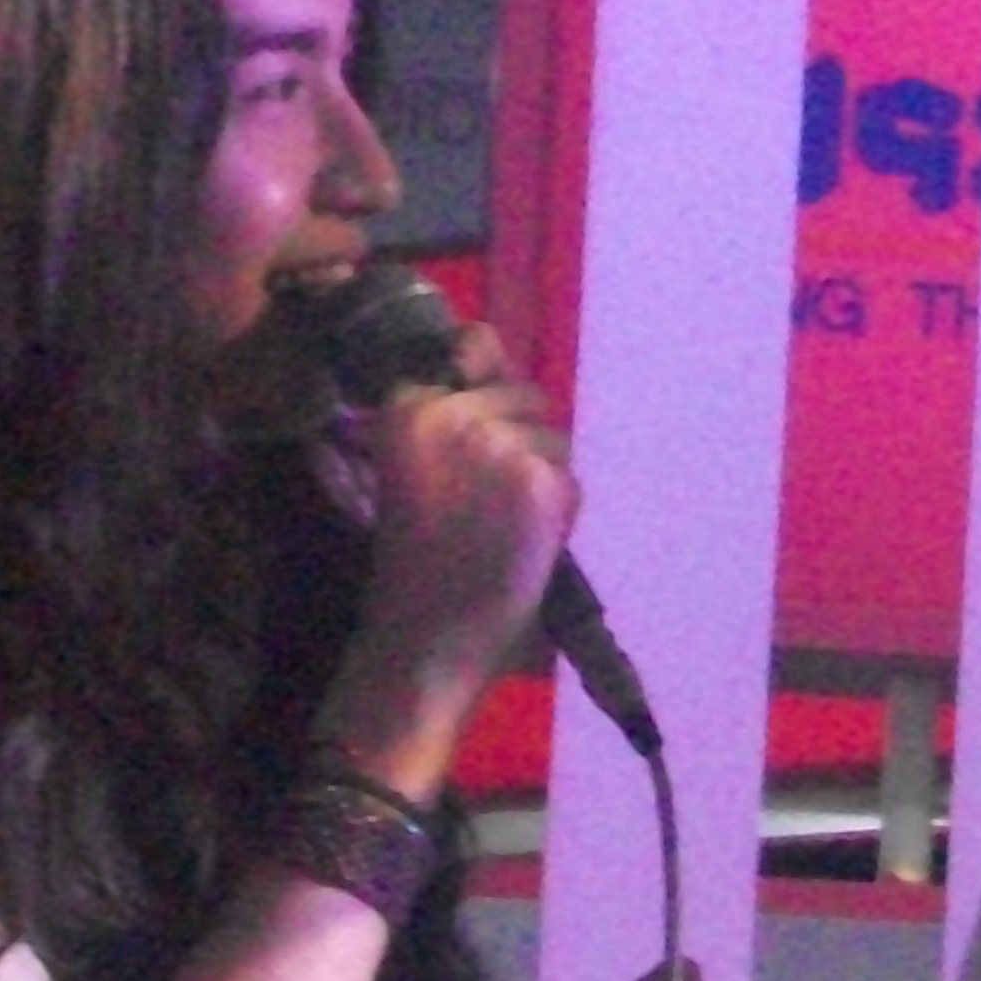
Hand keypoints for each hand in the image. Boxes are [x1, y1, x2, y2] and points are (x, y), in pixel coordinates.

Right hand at [319, 323, 576, 783]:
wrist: (424, 639)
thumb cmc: (412, 560)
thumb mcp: (411, 464)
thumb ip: (449, 402)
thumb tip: (483, 341)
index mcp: (407, 405)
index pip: (475, 350)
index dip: (485, 403)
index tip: (464, 459)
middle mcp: (455, 413)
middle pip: (525, 396)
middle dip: (519, 444)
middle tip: (484, 506)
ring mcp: (501, 446)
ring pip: (554, 440)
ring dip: (542, 481)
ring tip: (501, 528)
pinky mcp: (541, 482)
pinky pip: (572, 480)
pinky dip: (559, 514)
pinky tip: (523, 546)